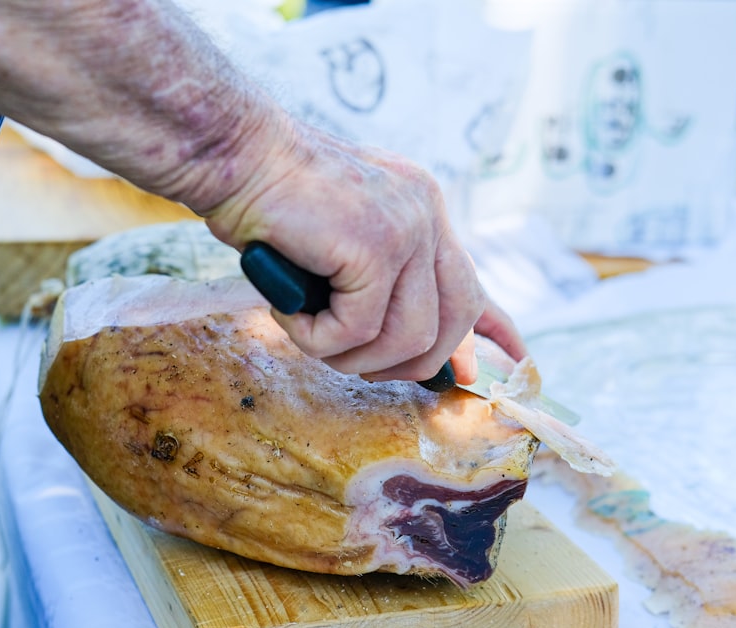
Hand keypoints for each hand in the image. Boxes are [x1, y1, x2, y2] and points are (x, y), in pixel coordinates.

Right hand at [204, 122, 523, 383]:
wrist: (233, 154)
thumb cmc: (270, 205)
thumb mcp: (338, 248)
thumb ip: (380, 291)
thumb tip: (426, 355)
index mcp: (423, 209)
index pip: (473, 285)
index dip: (490, 333)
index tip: (502, 366)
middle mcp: (427, 214)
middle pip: (452, 321)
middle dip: (406, 363)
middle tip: (354, 362)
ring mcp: (407, 227)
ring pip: (408, 338)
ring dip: (352, 355)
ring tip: (309, 330)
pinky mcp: (376, 244)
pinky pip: (358, 329)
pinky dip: (318, 338)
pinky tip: (292, 313)